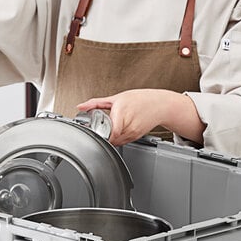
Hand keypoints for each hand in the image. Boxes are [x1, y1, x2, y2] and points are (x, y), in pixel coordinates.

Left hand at [77, 89, 204, 145]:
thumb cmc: (140, 99)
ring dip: (109, 138)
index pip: (108, 132)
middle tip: (97, 130)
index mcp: (121, 113)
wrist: (160, 105)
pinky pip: (122, 142)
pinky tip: (117, 131)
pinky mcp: (135, 137)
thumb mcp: (116, 98)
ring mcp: (133, 133)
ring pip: (115, 142)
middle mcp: (128, 126)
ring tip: (107, 129)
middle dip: (102, 135)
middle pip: (109, 138)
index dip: (100, 134)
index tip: (92, 132)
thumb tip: (81, 106)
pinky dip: (117, 138)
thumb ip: (96, 103)